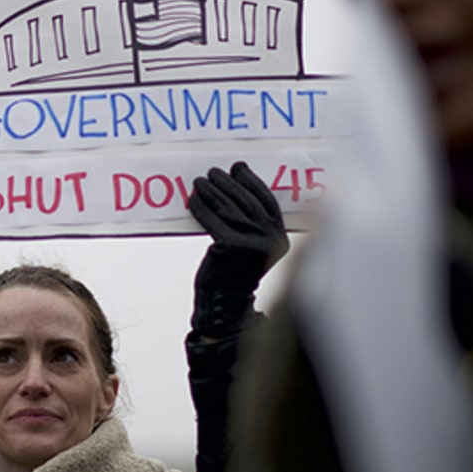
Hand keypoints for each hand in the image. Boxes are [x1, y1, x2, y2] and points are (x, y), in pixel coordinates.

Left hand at [187, 162, 288, 338]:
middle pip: (246, 201)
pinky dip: (201, 207)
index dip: (252, 182)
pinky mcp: (230, 245)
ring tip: (199, 182)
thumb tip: (233, 188)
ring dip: (211, 191)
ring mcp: (250, 242)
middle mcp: (269, 240)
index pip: (266, 201)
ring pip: (228, 207)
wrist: (225, 302)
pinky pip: (212, 219)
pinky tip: (193, 199)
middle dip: (228, 184)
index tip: (238, 168)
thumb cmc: (235, 272)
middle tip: (213, 173)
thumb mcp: (253, 247)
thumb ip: (252, 224)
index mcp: (280, 238)